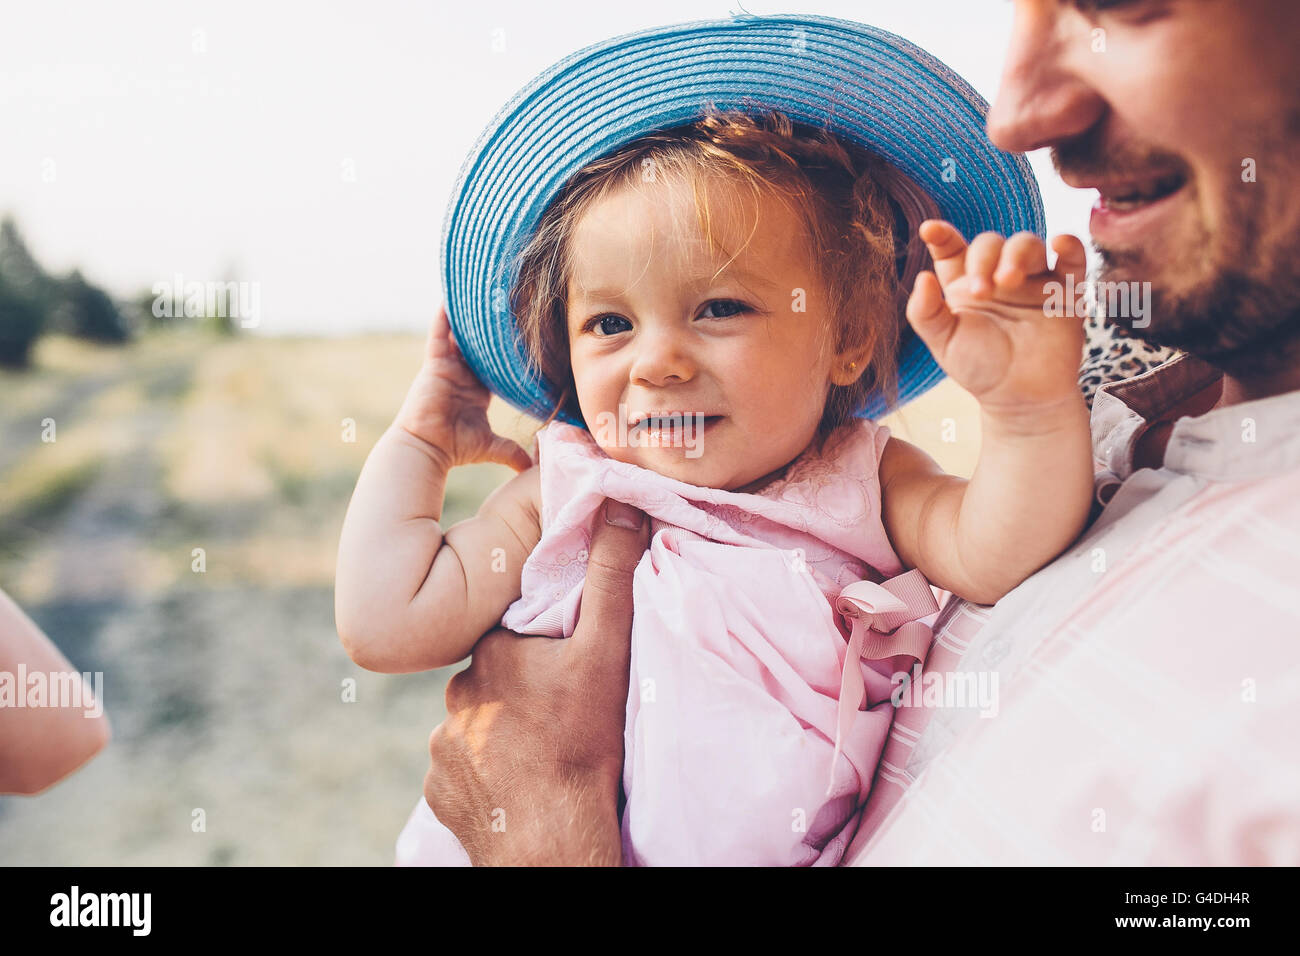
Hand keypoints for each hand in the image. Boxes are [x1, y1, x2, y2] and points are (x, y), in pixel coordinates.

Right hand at [393, 304, 531, 471]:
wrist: (428, 448)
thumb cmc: (455, 448)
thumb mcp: (490, 446)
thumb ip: (511, 452)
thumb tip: (532, 469)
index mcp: (476, 391)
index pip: (494, 364)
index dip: (505, 350)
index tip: (521, 334)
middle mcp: (462, 375)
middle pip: (479, 345)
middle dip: (489, 326)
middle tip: (506, 301)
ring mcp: (447, 367)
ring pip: (461, 335)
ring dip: (469, 315)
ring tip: (481, 289)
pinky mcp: (435, 363)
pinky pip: (439, 333)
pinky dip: (443, 315)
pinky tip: (450, 295)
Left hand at [423, 499, 648, 864]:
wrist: (550, 839)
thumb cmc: (582, 742)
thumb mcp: (606, 650)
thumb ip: (610, 574)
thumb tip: (616, 503)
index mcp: (492, 650)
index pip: (514, 630)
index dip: (543, 642)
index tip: (567, 662)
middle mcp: (457, 691)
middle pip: (496, 674)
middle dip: (524, 684)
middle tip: (562, 707)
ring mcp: (441, 743)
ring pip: (478, 720)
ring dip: (506, 727)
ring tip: (544, 745)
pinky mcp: (438, 788)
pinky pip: (463, 766)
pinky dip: (489, 768)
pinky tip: (519, 777)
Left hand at [906, 221, 1087, 417]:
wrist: (1021, 397)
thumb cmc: (980, 368)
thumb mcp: (944, 343)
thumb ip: (926, 313)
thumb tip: (921, 278)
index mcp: (966, 284)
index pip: (953, 249)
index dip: (942, 236)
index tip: (930, 230)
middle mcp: (999, 276)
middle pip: (990, 243)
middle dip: (983, 259)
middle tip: (982, 291)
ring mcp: (1034, 280)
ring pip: (1028, 244)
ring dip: (1016, 255)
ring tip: (1008, 281)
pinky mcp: (1065, 291)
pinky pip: (1073, 259)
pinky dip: (1069, 246)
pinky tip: (1059, 243)